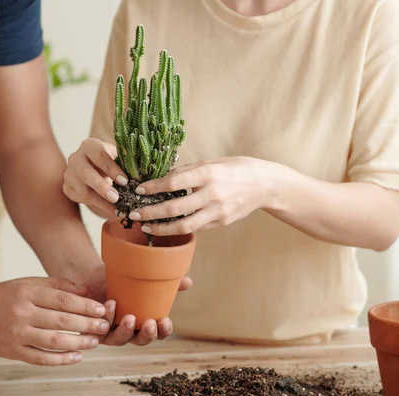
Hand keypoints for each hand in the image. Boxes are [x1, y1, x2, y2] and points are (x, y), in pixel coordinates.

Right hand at [0, 277, 110, 365]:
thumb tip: (86, 291)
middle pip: (61, 321)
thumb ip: (57, 285)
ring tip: (94, 342)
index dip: (86, 305)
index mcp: (27, 293)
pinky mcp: (11, 352)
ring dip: (78, 343)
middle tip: (104, 326)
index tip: (102, 309)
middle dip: (87, 325)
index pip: (63, 300)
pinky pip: (40, 358)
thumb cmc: (2, 295)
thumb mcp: (28, 283)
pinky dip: (60, 360)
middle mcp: (21, 313)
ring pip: (53, 341)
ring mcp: (16, 334)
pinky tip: (76, 357)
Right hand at [64, 138, 127, 216]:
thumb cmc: (111, 161)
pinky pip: (81, 199)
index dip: (111, 169)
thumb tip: (141, 170)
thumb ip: (126, 161)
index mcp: (89, 146)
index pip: (99, 155)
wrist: (94, 168)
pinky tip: (112, 211)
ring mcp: (69, 174)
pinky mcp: (68, 188)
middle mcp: (76, 158)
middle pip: (86, 173)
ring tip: (117, 209)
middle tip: (116, 198)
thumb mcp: (118, 156)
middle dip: (102, 187)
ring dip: (101, 201)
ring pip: (83, 190)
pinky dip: (98, 207)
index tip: (125, 181)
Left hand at [83, 265, 192, 345]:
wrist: (96, 276)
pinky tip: (111, 304)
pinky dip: (108, 317)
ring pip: (121, 340)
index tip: (165, 321)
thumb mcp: (145, 281)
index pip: (159, 333)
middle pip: (141, 340)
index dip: (164, 331)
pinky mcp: (96, 329)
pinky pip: (101, 329)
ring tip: (129, 317)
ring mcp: (112, 332)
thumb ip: (166, 283)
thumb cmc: (123, 283)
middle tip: (149, 323)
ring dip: (126, 331)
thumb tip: (188, 281)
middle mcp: (130, 331)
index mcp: (145, 322)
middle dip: (147, 334)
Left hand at [130, 157, 275, 235]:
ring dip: (162, 228)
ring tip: (147, 227)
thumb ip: (188, 172)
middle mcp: (212, 194)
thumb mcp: (212, 163)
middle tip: (134, 214)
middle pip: (174, 208)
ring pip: (184, 226)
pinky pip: (196, 228)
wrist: (264, 184)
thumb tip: (162, 178)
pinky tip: (167, 227)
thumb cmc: (235, 169)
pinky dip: (179, 229)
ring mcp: (217, 211)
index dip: (153, 188)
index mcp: (208, 174)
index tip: (140, 190)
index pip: (174, 182)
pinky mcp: (221, 222)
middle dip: (151, 213)